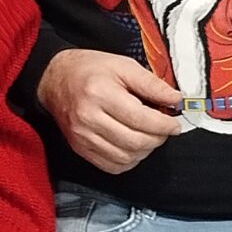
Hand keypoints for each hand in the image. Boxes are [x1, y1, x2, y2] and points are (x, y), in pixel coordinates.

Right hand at [38, 47, 185, 173]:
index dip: (164, 124)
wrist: (54, 78)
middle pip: (135, 142)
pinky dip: (129, 160)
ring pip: (126, 158)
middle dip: (158, 138)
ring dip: (145, 151)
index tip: (175, 122)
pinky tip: (132, 146)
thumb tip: (176, 100)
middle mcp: (88, 117)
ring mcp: (82, 136)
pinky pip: (112, 166)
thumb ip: (151, 84)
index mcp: (100, 92)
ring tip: (149, 136)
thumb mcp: (123, 65)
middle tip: (165, 129)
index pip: (141, 119)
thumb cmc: (90, 69)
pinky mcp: (79, 148)